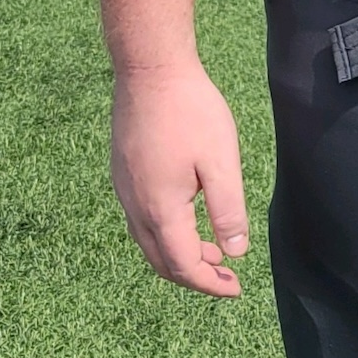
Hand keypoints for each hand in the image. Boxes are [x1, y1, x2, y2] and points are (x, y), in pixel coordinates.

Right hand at [112, 55, 248, 294]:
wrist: (150, 69)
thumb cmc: (189, 110)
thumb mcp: (220, 162)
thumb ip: (228, 211)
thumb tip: (235, 252)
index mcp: (160, 209)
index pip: (183, 265)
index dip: (209, 284)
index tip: (235, 288)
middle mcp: (135, 206)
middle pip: (161, 260)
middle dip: (194, 274)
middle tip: (225, 275)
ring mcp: (123, 189)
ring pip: (148, 241)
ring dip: (178, 254)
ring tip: (213, 249)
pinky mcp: (122, 172)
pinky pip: (140, 219)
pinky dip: (165, 233)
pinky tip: (187, 217)